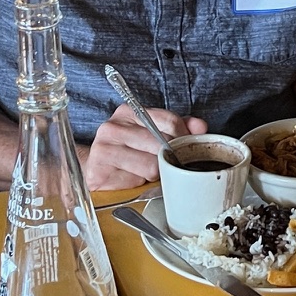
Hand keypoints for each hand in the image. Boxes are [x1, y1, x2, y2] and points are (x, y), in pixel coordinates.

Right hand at [82, 103, 208, 191]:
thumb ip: (178, 128)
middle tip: (168, 166)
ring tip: (148, 173)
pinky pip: (135, 180)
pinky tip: (135, 179)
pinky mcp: (98, 169)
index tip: (185, 149)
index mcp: (130, 112)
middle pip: (162, 144)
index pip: (170, 121)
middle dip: (170, 158)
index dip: (184, 138)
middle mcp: (114, 126)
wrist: (96, 169)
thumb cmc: (128, 152)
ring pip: (151, 164)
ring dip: (156, 174)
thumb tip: (200, 127)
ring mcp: (104, 147)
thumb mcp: (153, 135)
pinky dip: (140, 183)